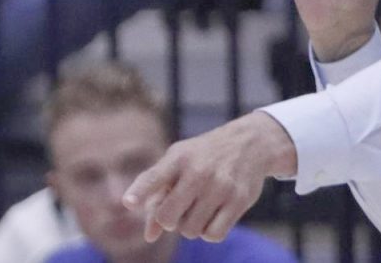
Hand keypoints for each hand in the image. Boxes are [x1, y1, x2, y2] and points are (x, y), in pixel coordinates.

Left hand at [123, 112, 296, 242]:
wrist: (251, 143)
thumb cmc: (203, 157)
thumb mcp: (178, 163)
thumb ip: (157, 195)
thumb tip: (150, 236)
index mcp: (178, 158)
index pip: (155, 177)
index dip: (141, 191)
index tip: (129, 202)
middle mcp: (199, 171)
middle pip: (168, 218)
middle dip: (169, 219)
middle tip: (179, 208)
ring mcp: (221, 186)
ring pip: (190, 231)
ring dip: (191, 226)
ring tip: (199, 208)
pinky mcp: (239, 199)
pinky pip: (213, 235)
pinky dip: (210, 232)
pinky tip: (214, 215)